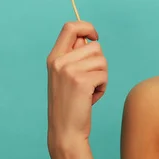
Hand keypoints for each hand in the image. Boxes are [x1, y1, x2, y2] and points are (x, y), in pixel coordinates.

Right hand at [46, 21, 106, 151]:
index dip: (87, 27)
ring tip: (89, 90)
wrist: (65, 131)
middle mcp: (59, 62)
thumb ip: (75, 56)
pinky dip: (103, 87)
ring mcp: (69, 71)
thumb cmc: (71, 103)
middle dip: (99, 63)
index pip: (71, 27)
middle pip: (95, 46)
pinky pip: (104, 75)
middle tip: (89, 80)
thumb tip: (90, 37)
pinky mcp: (81, 81)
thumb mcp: (66, 76)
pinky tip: (91, 98)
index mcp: (54, 58)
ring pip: (102, 61)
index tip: (95, 36)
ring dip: (102, 76)